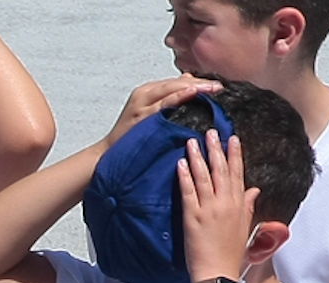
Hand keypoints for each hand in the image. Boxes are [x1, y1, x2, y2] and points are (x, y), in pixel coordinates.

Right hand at [106, 75, 223, 147]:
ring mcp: (142, 103)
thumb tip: (189, 83)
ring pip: (172, 89)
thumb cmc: (130, 139)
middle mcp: (144, 93)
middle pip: (177, 83)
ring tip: (213, 88)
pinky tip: (193, 92)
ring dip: (194, 87)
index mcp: (148, 92)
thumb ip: (168, 100)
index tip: (216, 85)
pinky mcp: (141, 115)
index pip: (178, 82)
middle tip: (220, 85)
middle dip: (199, 83)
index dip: (198, 82)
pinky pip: (163, 103)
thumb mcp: (151, 116)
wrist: (108, 155)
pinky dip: (179, 96)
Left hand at [179, 128, 258, 281]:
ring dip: (198, 156)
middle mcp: (226, 203)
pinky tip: (181, 162)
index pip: (238, 173)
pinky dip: (185, 176)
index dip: (235, 154)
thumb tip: (255, 190)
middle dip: (216, 148)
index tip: (233, 138)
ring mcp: (209, 209)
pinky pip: (188, 191)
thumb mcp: (245, 228)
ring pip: (204, 176)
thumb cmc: (231, 255)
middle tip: (211, 131)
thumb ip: (248, 206)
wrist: (218, 274)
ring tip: (192, 140)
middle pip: (221, 169)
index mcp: (240, 205)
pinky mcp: (193, 217)